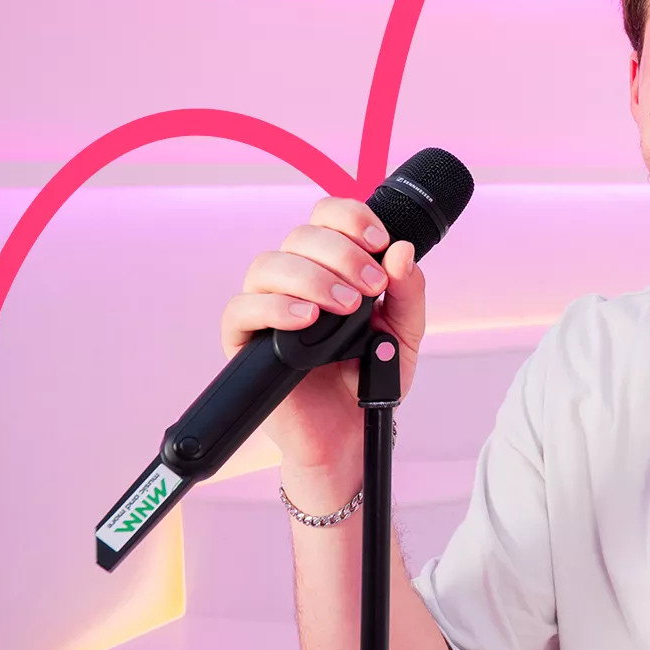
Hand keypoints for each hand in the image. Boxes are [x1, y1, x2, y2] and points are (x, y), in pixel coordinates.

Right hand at [221, 197, 425, 471]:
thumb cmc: (371, 377)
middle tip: (371, 287)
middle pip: (301, 236)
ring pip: (268, 265)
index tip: (380, 241)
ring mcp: (266, 307)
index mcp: (330, 265)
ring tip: (346, 307)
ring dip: (312, 278)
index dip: (350, 217)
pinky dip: (274, 308)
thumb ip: (408, 294)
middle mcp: (294, 278)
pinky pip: (242, 309)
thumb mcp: (405, 334)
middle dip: (341, 254)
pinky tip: (306, 319)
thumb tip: (402, 252)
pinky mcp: (245, 341)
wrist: (350, 432)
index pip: (327, 217)